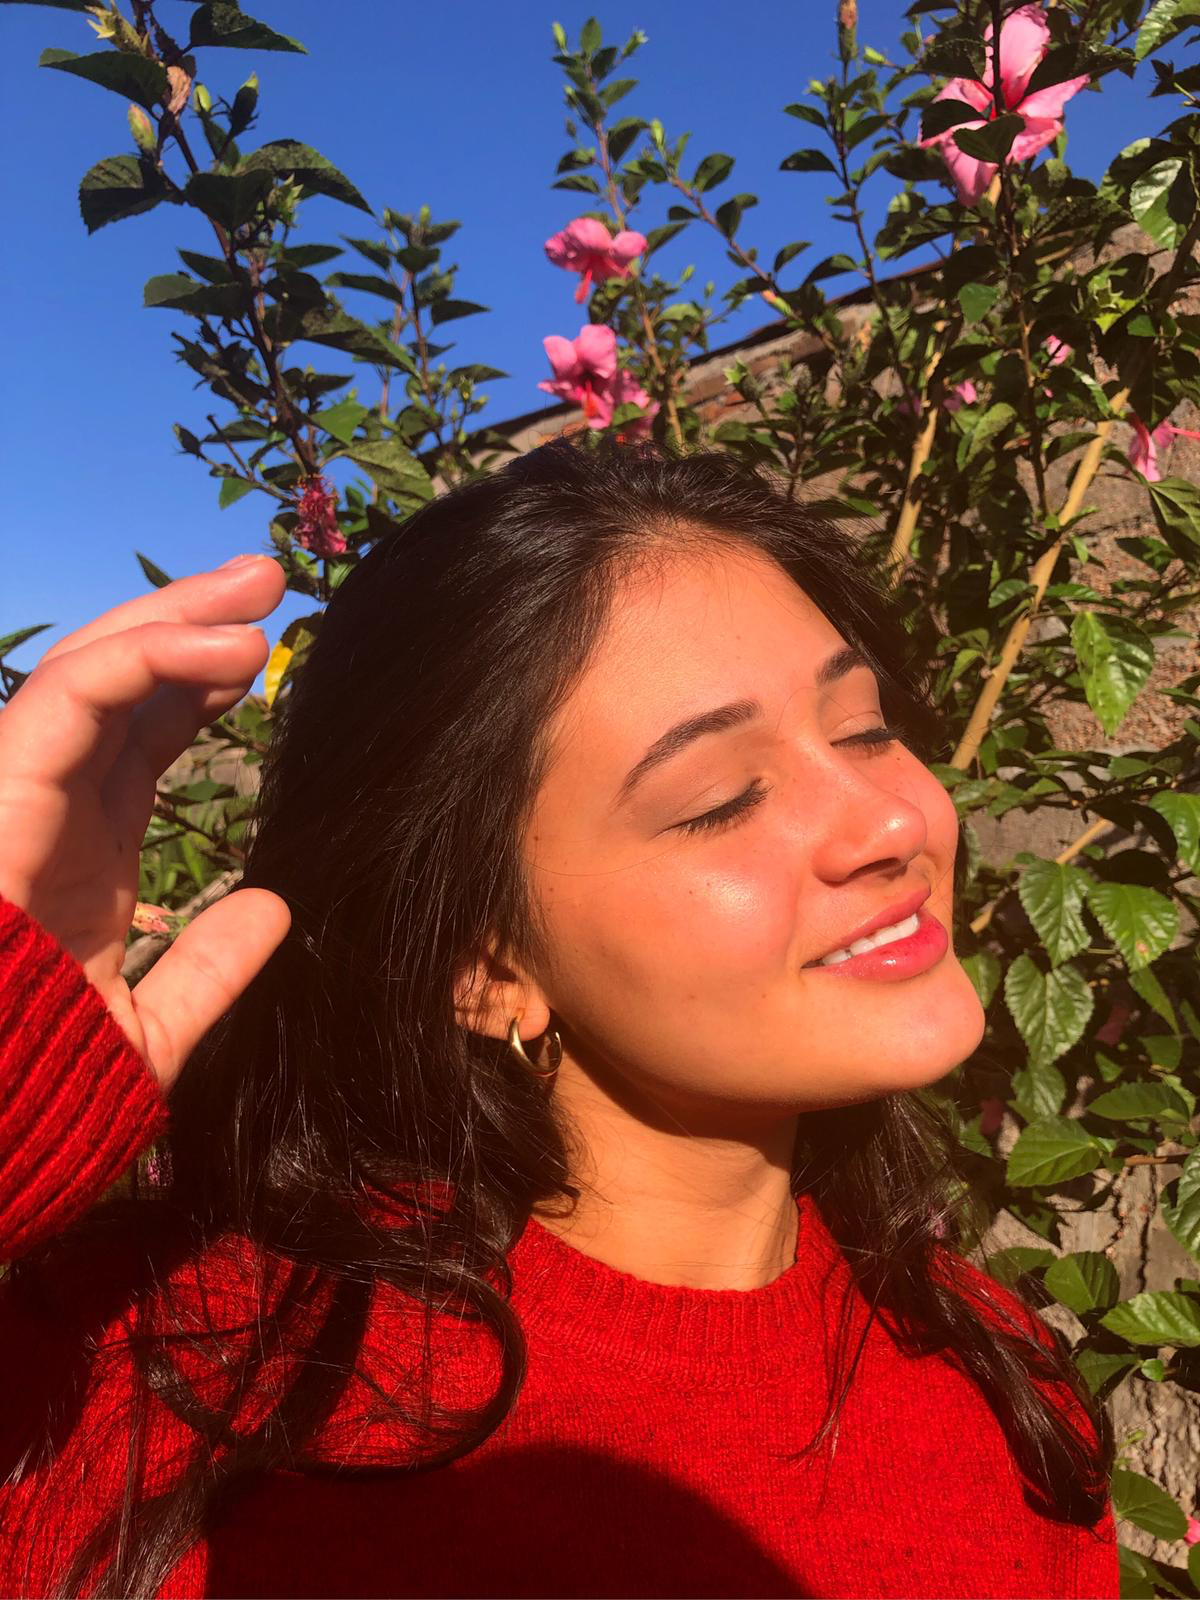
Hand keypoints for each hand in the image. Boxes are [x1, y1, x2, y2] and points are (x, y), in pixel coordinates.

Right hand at [0, 556, 291, 1091]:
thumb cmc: (38, 1109)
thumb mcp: (147, 1032)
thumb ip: (210, 970)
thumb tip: (276, 908)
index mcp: (78, 857)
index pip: (134, 740)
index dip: (193, 685)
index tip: (263, 651)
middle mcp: (43, 815)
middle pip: (113, 688)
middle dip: (187, 621)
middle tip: (267, 576)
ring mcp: (11, 802)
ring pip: (82, 673)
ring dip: (170, 618)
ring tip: (257, 587)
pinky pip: (60, 705)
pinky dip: (136, 661)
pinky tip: (217, 647)